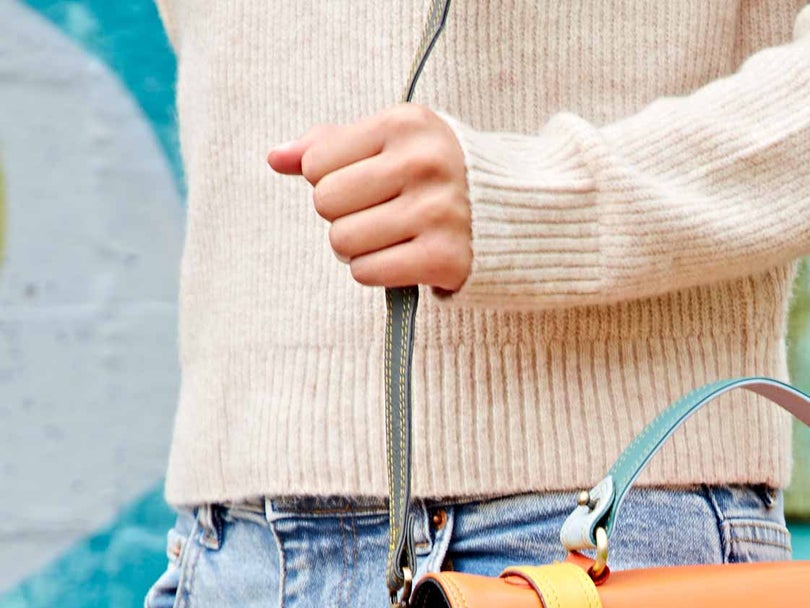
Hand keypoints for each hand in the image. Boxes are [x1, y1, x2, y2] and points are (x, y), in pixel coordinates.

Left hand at [268, 103, 470, 291]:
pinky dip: (375, 272)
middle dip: (342, 217)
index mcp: (406, 125)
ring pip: (343, 241)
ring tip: (389, 240)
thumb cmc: (447, 177)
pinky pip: (368, 272)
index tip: (368, 187)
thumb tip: (275, 158)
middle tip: (377, 219)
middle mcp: (422, 164)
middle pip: (327, 202)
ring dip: (357, 249)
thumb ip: (334, 145)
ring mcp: (436, 212)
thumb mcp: (397, 143)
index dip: (332, 182)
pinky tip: (401, 261)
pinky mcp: (445, 258)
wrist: (524, 217)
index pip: (318, 162)